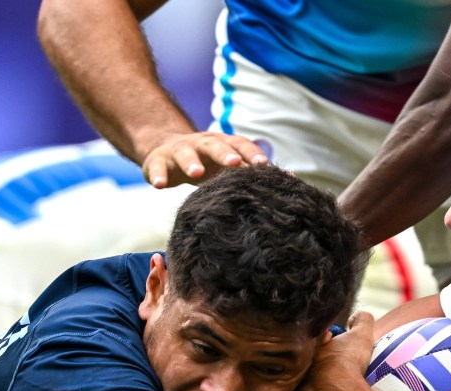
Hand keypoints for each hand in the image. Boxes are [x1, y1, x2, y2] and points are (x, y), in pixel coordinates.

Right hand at [142, 131, 268, 187]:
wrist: (168, 150)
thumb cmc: (208, 163)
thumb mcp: (228, 166)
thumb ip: (253, 171)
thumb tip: (294, 182)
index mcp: (223, 144)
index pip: (241, 145)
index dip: (252, 154)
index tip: (265, 166)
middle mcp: (202, 144)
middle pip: (215, 145)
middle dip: (225, 153)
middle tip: (234, 163)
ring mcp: (179, 151)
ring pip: (186, 154)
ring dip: (191, 162)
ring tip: (196, 173)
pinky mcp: (158, 161)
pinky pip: (156, 168)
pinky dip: (157, 175)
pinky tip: (159, 186)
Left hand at [288, 311, 375, 390]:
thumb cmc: (346, 364)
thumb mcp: (359, 337)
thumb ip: (361, 322)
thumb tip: (363, 314)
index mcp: (308, 359)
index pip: (305, 356)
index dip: (313, 358)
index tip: (322, 365)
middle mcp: (298, 381)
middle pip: (296, 384)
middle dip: (303, 387)